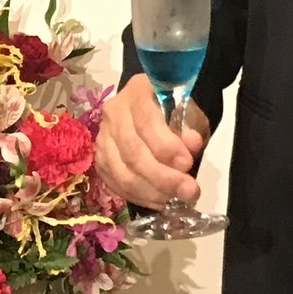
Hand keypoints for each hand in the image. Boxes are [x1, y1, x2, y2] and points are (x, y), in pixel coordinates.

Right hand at [96, 74, 210, 209]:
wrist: (152, 107)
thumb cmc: (174, 108)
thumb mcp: (189, 110)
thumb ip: (191, 127)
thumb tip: (192, 145)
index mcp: (137, 92)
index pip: (146, 122)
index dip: (166, 147)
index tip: (188, 164)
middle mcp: (113, 113)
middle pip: (132, 152)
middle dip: (162, 177)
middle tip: (188, 190)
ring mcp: (102, 138)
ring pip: (122, 173)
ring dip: (151, 192)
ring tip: (175, 199)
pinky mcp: (100, 161)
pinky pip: (115, 184)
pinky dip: (138, 197)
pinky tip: (158, 202)